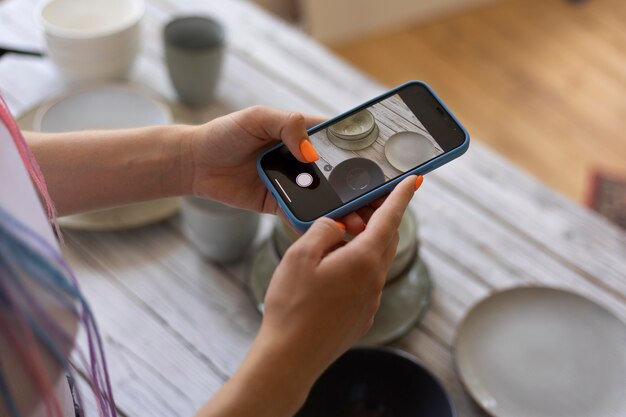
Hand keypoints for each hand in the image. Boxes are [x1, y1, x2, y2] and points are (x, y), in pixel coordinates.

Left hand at [184, 105, 370, 234]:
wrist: (196, 162)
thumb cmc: (226, 133)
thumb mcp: (258, 117)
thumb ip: (287, 125)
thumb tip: (310, 151)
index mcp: (305, 136)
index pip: (343, 144)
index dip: (366, 154)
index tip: (386, 166)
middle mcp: (305, 162)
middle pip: (342, 177)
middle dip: (363, 190)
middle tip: (383, 202)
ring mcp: (295, 185)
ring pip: (327, 200)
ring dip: (345, 211)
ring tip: (361, 222)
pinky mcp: (280, 205)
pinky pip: (302, 217)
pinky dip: (317, 225)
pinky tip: (334, 233)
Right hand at [194, 176, 420, 416]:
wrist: (290, 357)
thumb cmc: (292, 307)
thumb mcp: (300, 256)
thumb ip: (324, 230)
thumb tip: (339, 226)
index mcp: (362, 260)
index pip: (389, 219)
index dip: (401, 196)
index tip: (414, 181)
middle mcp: (374, 280)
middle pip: (386, 239)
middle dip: (378, 219)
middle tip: (358, 208)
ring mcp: (370, 301)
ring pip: (375, 261)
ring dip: (364, 244)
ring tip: (335, 242)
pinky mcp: (362, 317)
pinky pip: (366, 282)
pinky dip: (357, 267)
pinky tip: (331, 273)